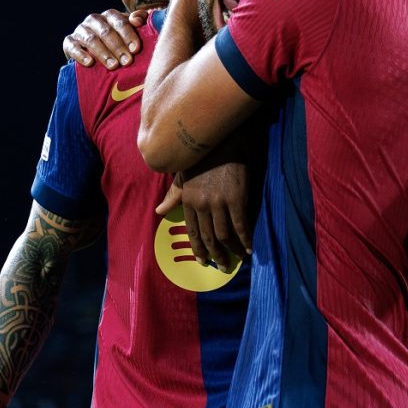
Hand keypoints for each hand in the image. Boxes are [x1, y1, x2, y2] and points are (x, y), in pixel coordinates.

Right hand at [61, 9, 149, 67]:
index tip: (135, 49)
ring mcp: (81, 30)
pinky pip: (73, 47)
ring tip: (113, 66)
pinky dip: (81, 55)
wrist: (93, 55)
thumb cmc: (118, 43)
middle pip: (106, 32)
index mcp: (110, 16)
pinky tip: (90, 63)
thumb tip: (137, 19)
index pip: (120, 22)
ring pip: (91, 40)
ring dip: (103, 53)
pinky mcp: (69, 42)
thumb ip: (139, 22)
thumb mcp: (130, 32)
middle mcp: (94, 20)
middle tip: (127, 61)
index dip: (128, 35)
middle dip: (118, 47)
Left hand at [156, 158, 251, 272]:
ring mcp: (219, 203)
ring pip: (224, 235)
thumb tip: (159, 211)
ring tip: (234, 260)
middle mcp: (201, 204)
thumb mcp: (184, 175)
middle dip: (214, 254)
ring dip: (230, 251)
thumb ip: (174, 195)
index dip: (197, 247)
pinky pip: (241, 226)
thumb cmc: (204, 157)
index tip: (202, 260)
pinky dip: (245, 240)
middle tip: (220, 266)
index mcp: (187, 200)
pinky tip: (248, 249)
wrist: (225, 142)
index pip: (192, 230)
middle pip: (208, 237)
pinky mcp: (236, 200)